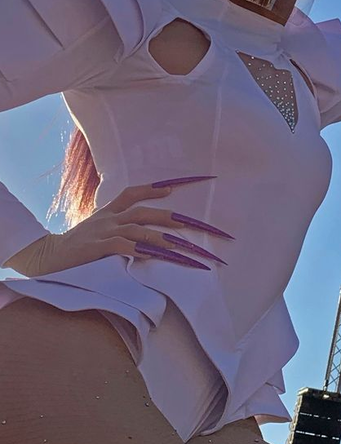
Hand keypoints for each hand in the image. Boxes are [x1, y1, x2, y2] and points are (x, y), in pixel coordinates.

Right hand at [3, 180, 231, 276]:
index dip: (155, 188)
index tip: (176, 186)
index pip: (134, 192)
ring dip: (162, 236)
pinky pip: (124, 246)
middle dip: (170, 217)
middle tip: (191, 223)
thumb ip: (119, 230)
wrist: (46, 257)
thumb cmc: (75, 247)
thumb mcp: (97, 232)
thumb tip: (146, 237)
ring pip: (139, 228)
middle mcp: (109, 218)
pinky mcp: (97, 247)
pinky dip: (140, 249)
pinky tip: (153, 254)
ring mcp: (103, 232)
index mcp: (109, 211)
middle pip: (144, 211)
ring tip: (182, 242)